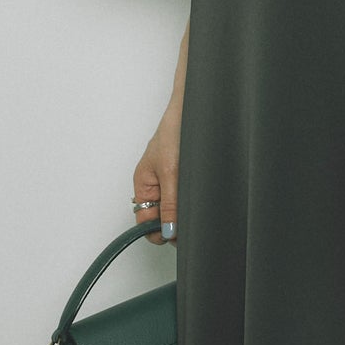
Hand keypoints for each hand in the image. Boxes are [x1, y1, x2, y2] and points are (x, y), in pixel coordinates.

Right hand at [132, 94, 181, 245]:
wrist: (195, 109)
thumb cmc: (174, 131)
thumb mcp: (170, 172)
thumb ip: (169, 204)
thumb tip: (168, 232)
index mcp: (144, 186)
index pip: (144, 221)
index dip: (158, 231)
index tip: (176, 235)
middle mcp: (156, 186)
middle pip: (162, 219)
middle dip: (175, 223)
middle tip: (190, 222)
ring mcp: (172, 182)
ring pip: (177, 210)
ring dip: (186, 211)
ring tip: (196, 203)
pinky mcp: (186, 177)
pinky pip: (187, 198)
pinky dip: (194, 201)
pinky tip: (201, 196)